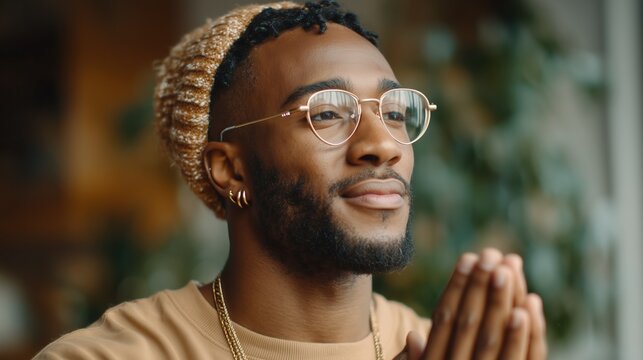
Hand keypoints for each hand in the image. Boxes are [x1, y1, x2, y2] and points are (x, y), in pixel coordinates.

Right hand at [397, 248, 546, 359]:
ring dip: (504, 302)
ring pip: (495, 339)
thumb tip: (413, 333)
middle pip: (470, 324)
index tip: (467, 258)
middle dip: (482, 287)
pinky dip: (528, 335)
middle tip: (493, 254)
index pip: (443, 319)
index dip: (456, 288)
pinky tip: (530, 306)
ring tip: (511, 268)